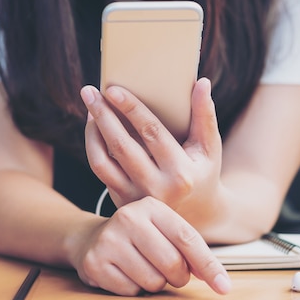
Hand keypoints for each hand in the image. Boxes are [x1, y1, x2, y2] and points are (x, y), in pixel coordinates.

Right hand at [70, 196, 230, 295]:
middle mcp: (129, 218)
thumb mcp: (163, 230)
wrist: (91, 239)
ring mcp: (110, 240)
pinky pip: (131, 291)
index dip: (208, 265)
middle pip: (173, 264)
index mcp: (151, 206)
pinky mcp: (95, 263)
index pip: (187, 238)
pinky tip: (124, 273)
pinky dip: (133, 289)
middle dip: (177, 276)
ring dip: (154, 283)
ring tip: (141, 267)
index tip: (224, 286)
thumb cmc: (139, 237)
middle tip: (168, 270)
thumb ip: (190, 248)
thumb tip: (218, 279)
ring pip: (153, 281)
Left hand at [80, 78, 222, 224]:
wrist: (195, 216)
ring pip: (103, 161)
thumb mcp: (209, 148)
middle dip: (103, 115)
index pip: (152, 133)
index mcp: (181, 173)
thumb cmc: (202, 172)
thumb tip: (202, 82)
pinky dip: (93, 147)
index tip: (113, 89)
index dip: (131, 109)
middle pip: (121, 145)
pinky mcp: (122, 202)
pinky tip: (93, 128)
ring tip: (90, 109)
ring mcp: (136, 198)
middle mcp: (157, 188)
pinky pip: (101, 171)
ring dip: (92, 132)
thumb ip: (205, 115)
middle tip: (89, 92)